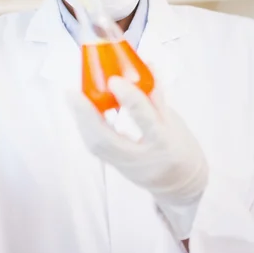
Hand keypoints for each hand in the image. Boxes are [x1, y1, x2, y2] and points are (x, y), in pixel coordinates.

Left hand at [70, 77, 208, 239]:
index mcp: (164, 144)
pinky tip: (79, 111)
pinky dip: (86, 127)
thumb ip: (158, 98)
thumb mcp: (176, 124)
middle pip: (106, 139)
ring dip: (81, 120)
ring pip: (96, 145)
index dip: (130, 99)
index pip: (145, 120)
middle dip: (86, 114)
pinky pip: (96, 147)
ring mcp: (126, 166)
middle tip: (72, 91)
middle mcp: (142, 158)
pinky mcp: (116, 168)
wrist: (181, 187)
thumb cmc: (181, 150)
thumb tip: (147, 65)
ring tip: (72, 97)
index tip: (115, 79)